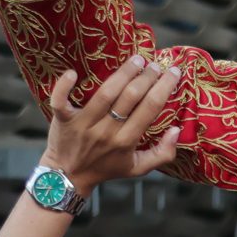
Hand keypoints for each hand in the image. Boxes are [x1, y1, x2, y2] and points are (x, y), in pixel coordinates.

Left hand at [42, 56, 183, 196]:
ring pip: (104, 94)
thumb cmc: (107, 168)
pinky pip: (60, 101)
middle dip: (146, 76)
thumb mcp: (139, 168)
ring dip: (122, 73)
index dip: (164, 87)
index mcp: (126, 141)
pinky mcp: (63, 120)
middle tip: (155, 64)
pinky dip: (64, 86)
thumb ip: (163, 153)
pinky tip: (72, 72)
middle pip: (130, 96)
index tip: (173, 72)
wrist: (68, 177)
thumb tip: (176, 130)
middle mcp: (106, 131)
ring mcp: (83, 124)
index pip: (150, 108)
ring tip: (136, 59)